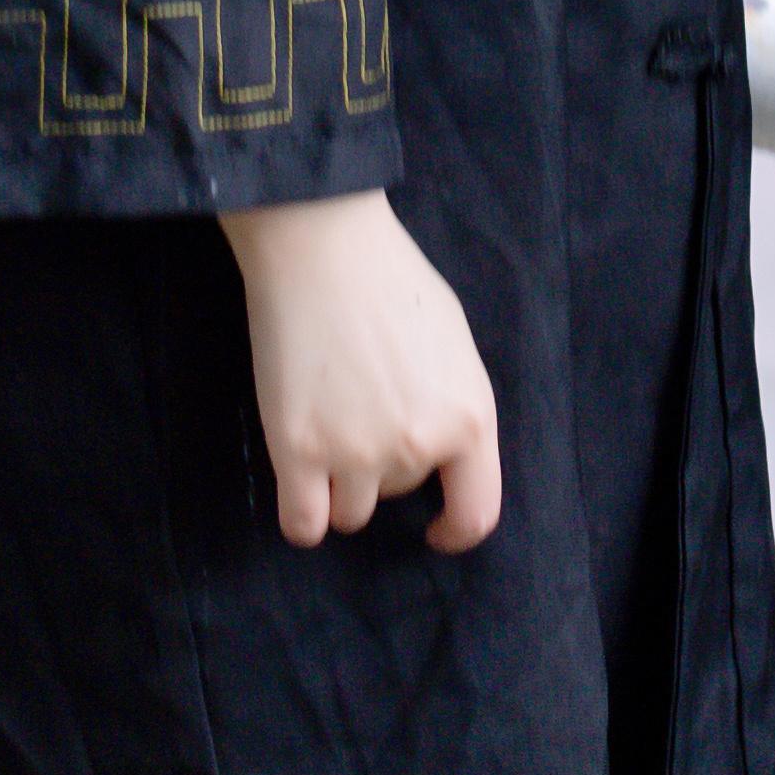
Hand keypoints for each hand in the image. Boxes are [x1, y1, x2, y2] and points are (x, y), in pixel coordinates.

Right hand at [219, 189, 500, 553]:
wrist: (322, 246)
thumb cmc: (391, 281)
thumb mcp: (454, 344)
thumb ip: (452, 407)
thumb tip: (441, 457)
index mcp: (469, 416)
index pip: (477, 512)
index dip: (456, 529)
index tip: (435, 527)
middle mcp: (418, 445)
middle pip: (398, 496)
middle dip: (382, 465)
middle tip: (361, 403)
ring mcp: (356, 453)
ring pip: (350, 514)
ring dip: (339, 485)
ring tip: (327, 421)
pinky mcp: (298, 451)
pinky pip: (302, 525)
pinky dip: (302, 513)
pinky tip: (299, 479)